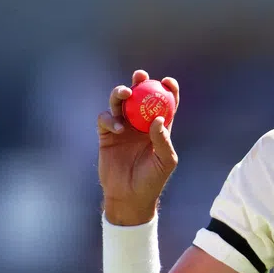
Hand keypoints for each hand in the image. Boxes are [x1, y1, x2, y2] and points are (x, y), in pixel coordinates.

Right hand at [98, 70, 179, 224]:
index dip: (168, 90)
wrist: (129, 196)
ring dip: (120, 93)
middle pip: (140, 97)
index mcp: (159, 128)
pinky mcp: (106, 135)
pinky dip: (110, 119)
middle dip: (140, 82)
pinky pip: (105, 119)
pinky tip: (117, 128)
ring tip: (125, 93)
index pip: (165, 104)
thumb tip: (157, 118)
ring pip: (119, 103)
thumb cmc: (152, 180)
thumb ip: (163, 140)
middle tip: (141, 76)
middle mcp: (140, 124)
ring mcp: (123, 128)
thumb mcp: (165, 162)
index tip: (167, 81)